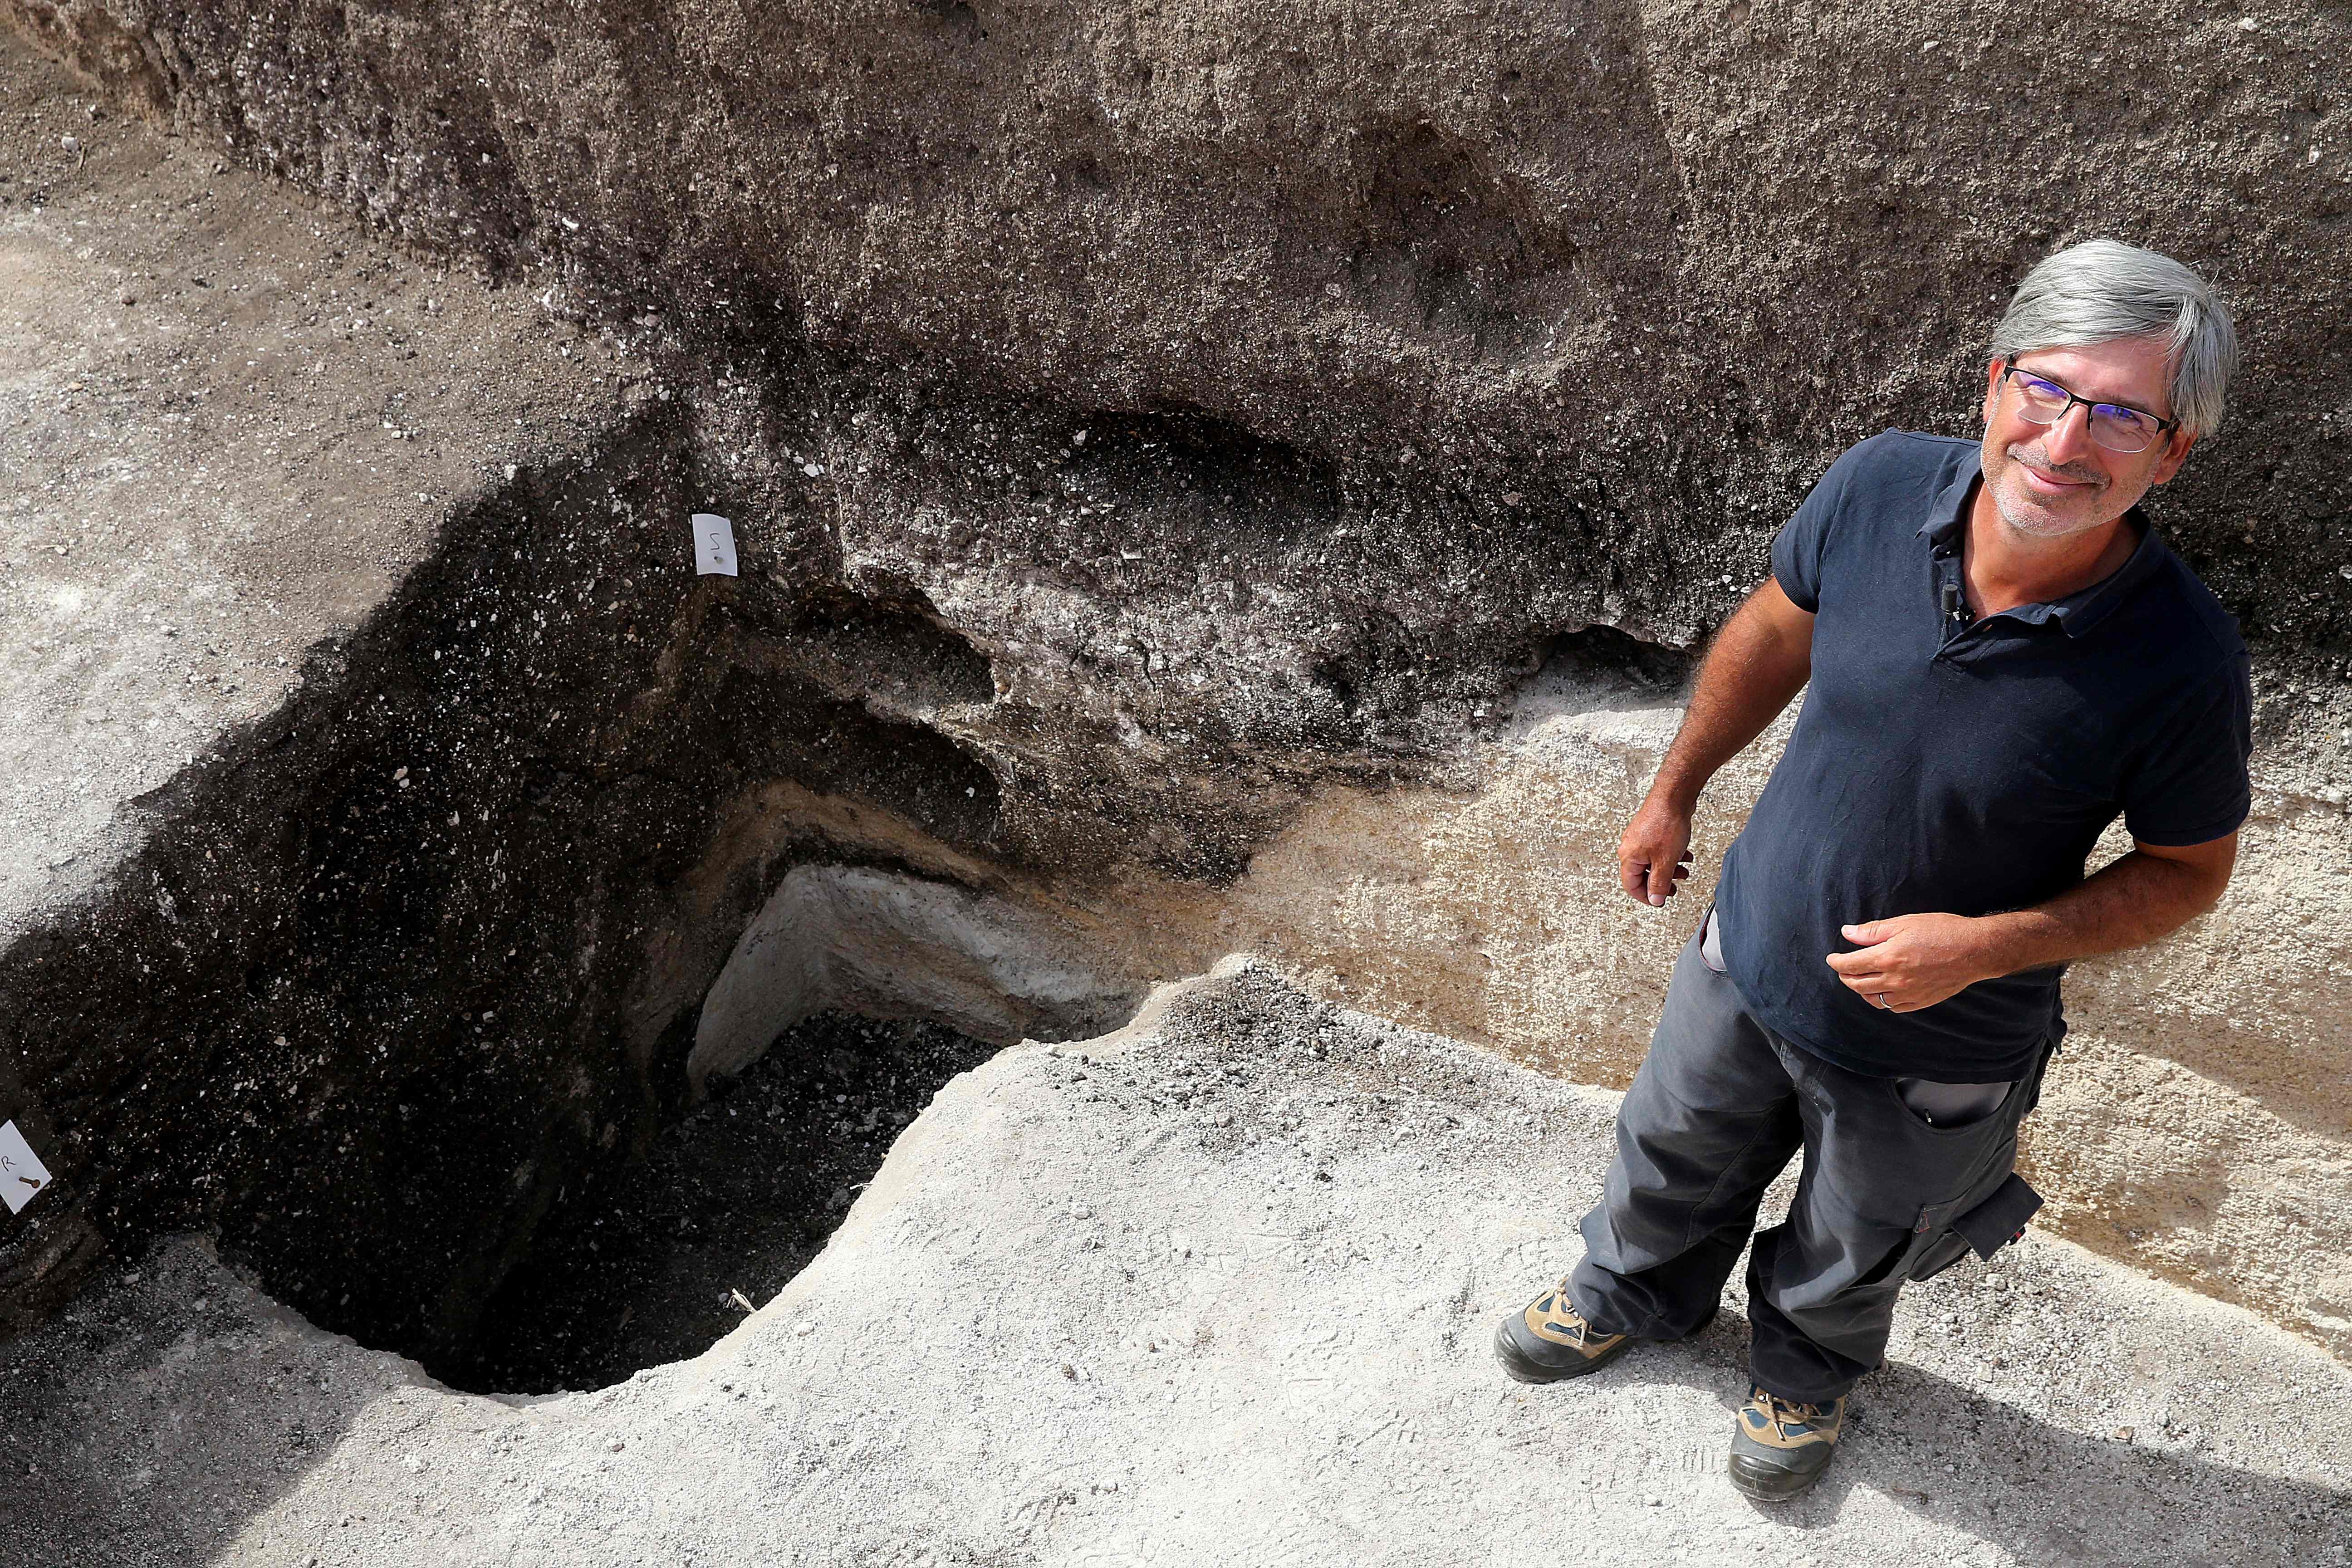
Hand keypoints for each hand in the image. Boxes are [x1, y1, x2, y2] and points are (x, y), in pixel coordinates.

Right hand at [1618, 796, 1692, 907]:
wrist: (1673, 797)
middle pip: (1642, 874)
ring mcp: (1639, 838)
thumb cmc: (1666, 824)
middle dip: (1660, 882)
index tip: (1659, 901)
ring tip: (1683, 871)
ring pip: (1652, 862)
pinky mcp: (1649, 831)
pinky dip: (1670, 856)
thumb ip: (1659, 883)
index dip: (1646, 897)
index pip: (1631, 886)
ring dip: (1669, 869)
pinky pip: (1657, 850)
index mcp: (1628, 857)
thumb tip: (1655, 899)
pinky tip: (1684, 855)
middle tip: (1673, 888)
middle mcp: (1630, 847)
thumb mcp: (1666, 861)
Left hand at [1825, 913, 2000, 1012]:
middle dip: (1845, 977)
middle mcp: (1895, 980)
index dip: (1837, 962)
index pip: (1850, 965)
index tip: (1832, 959)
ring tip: (1861, 980)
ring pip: (1874, 999)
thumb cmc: (1941, 931)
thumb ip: (1872, 931)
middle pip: (1857, 985)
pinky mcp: (1922, 1001)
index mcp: (1887, 958)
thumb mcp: (1904, 923)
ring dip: (1862, 991)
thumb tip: (1847, 933)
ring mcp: (1908, 994)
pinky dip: (1883, 1001)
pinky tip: (1883, 992)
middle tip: (1843, 969)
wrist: (1975, 950)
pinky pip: (1894, 1007)